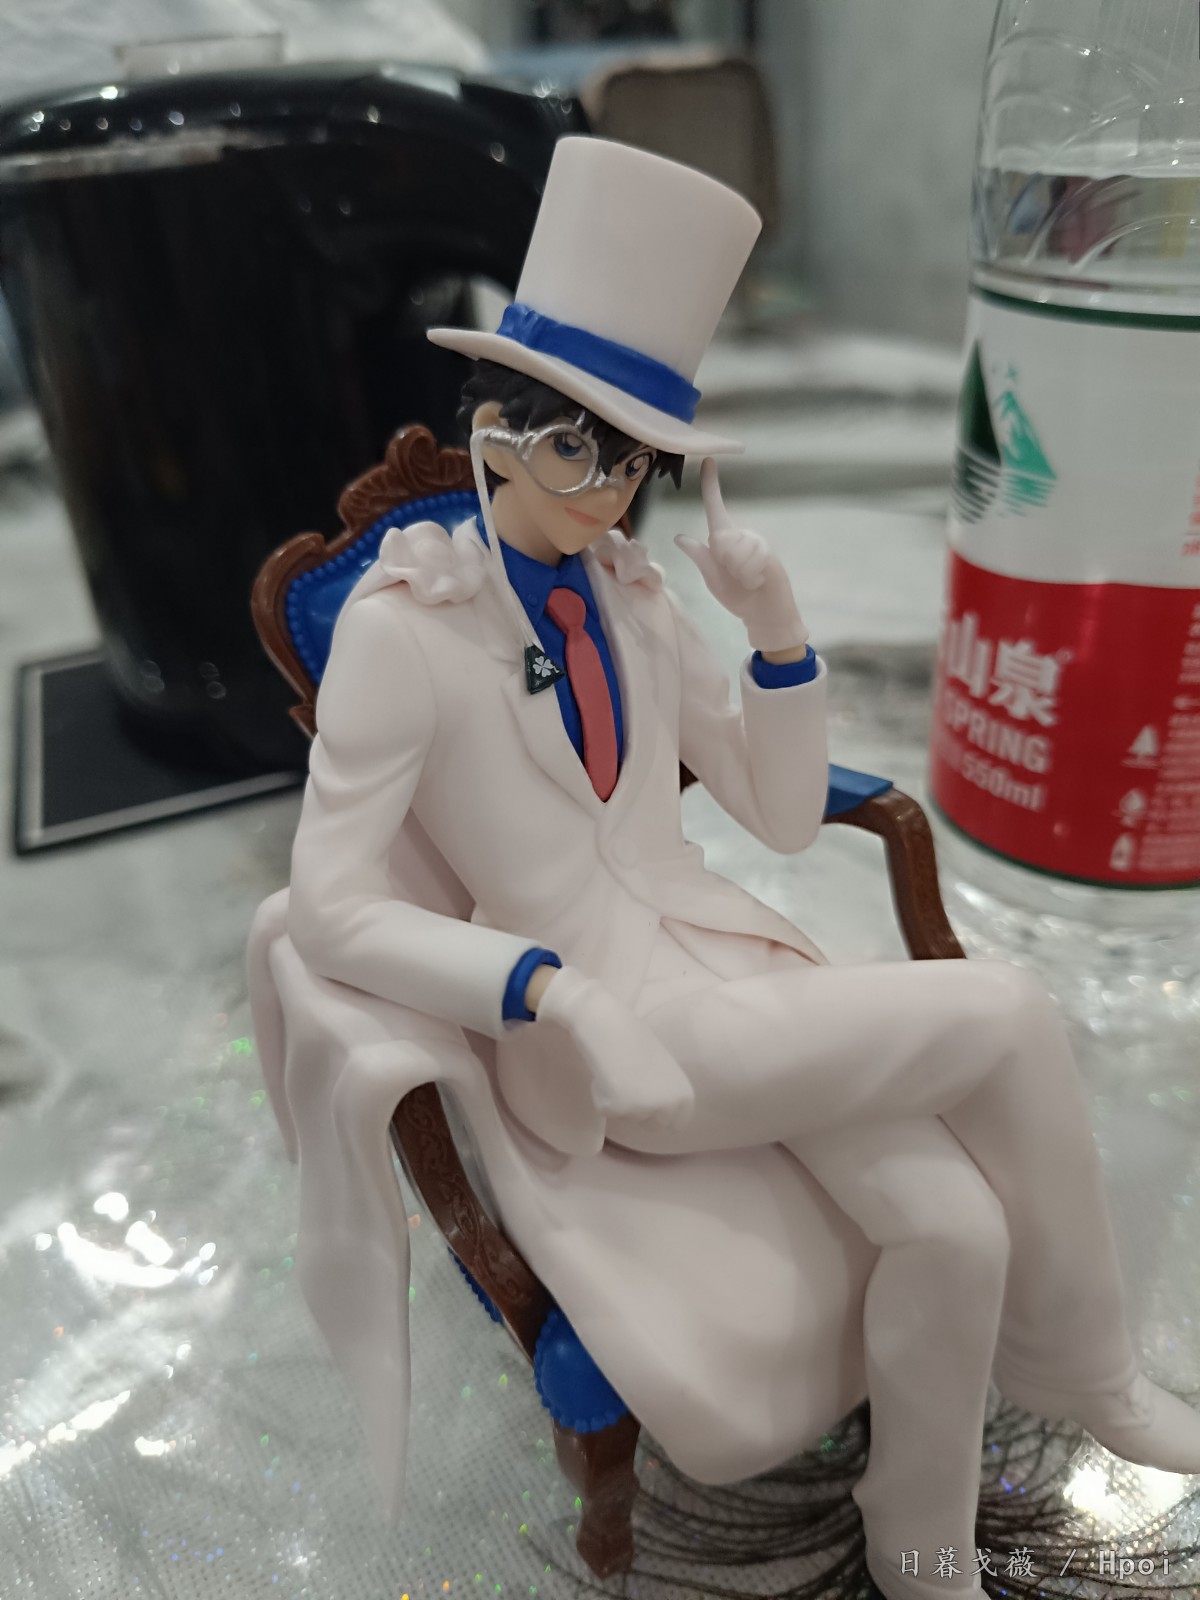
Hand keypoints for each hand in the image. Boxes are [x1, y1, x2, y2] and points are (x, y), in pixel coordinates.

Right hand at [534, 965, 694, 1131]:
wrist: (608, 1025)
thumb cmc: (636, 1039)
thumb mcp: (665, 1070)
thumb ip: (667, 1092)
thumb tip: (663, 1113)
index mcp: (685, 1096)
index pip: (676, 1124)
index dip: (659, 1112)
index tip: (647, 1096)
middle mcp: (669, 1107)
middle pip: (652, 1126)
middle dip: (638, 1110)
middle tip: (630, 1082)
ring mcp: (644, 1109)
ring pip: (627, 1119)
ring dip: (619, 1102)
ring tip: (618, 1073)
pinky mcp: (618, 1109)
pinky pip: (606, 1112)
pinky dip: (601, 1097)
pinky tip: (605, 1075)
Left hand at [675, 458, 807, 654]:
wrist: (763, 612)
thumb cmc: (736, 595)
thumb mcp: (712, 578)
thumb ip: (700, 557)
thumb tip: (680, 538)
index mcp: (722, 540)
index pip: (715, 507)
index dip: (711, 485)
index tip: (708, 459)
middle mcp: (739, 535)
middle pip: (721, 537)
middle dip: (725, 562)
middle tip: (735, 575)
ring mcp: (755, 542)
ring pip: (736, 549)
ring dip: (739, 571)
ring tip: (748, 579)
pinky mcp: (768, 552)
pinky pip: (751, 559)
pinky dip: (750, 576)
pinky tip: (757, 581)